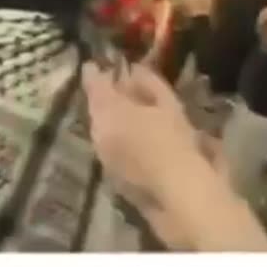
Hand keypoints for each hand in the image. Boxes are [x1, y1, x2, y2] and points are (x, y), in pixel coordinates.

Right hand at [82, 62, 201, 215]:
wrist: (175, 201)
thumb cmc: (142, 148)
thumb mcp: (112, 114)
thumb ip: (100, 91)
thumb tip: (90, 65)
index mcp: (163, 100)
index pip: (143, 76)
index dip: (125, 71)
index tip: (105, 70)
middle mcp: (173, 123)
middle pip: (148, 107)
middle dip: (127, 104)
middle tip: (100, 105)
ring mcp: (174, 154)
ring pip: (149, 136)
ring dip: (131, 135)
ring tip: (104, 137)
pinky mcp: (170, 182)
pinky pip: (147, 164)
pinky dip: (134, 162)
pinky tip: (119, 166)